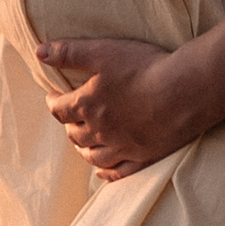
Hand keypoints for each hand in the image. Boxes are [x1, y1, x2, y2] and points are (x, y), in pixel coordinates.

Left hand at [35, 36, 190, 178]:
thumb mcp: (102, 52)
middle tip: (71, 117)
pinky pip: (118, 172)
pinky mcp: (143, 157)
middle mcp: (100, 131)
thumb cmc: (144, 68)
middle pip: (74, 134)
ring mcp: (122, 147)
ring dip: (83, 149)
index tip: (54, 96)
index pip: (59, 109)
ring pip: (92, 156)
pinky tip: (102, 172)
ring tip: (81, 143)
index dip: (53, 102)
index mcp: (87, 105)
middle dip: (68, 125)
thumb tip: (39, 52)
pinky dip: (106, 173)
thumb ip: (69, 52)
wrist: (185, 91)